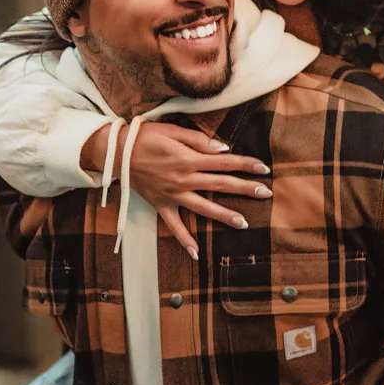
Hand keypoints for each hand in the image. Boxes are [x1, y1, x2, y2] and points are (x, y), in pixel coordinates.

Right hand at [83, 121, 271, 259]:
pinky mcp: (161, 205)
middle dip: (245, 189)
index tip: (264, 168)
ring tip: (244, 223)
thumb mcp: (173, 131)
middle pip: (220, 185)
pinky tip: (196, 253)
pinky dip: (184, 240)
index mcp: (188, 159)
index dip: (246, 164)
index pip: (224, 162)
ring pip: (203, 208)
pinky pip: (174, 226)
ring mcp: (173, 195)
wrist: (117, 152)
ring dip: (224, 216)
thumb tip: (223, 149)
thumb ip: (199, 141)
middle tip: (266, 193)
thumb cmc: (145, 137)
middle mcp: (183, 179)